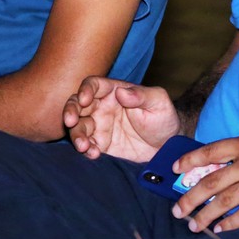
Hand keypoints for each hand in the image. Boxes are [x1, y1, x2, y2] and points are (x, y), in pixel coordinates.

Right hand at [63, 76, 179, 161]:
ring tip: (84, 146)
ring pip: (78, 126)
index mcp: (114, 91)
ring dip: (76, 135)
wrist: (168, 147)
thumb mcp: (158, 102)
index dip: (85, 89)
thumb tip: (122, 92)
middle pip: (77, 104)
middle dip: (70, 111)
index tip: (84, 99)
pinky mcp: (101, 145)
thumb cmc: (164, 118)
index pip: (93, 85)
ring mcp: (100, 127)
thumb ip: (141, 95)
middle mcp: (102, 107)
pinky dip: (86, 150)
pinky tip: (93, 154)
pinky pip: (87, 146)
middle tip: (70, 121)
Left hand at [171, 124, 238, 233]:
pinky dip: (231, 223)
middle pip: (212, 181)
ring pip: (225, 201)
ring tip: (193, 224)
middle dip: (190, 196)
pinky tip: (220, 229)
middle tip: (177, 208)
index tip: (176, 170)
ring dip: (205, 214)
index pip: (211, 151)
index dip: (190, 160)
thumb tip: (235, 151)